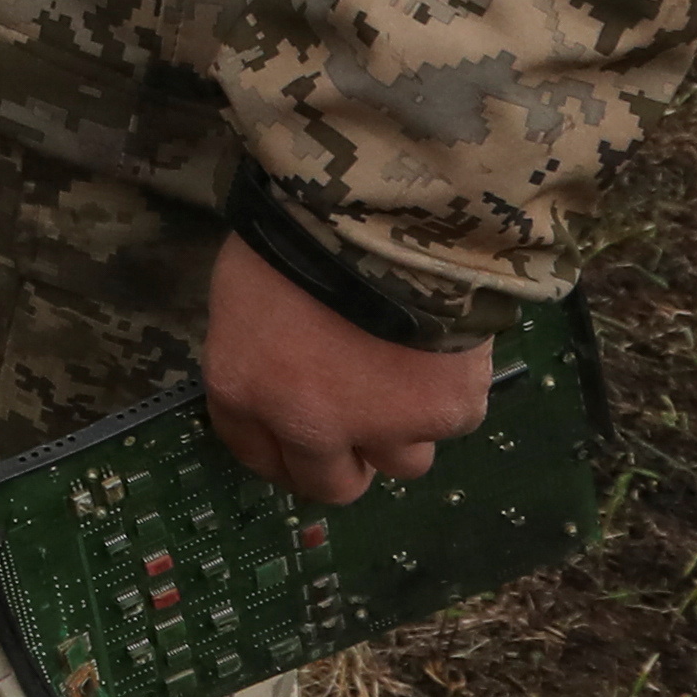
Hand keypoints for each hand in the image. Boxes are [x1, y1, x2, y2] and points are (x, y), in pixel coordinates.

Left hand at [200, 236, 492, 510]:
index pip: (255, 452)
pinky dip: (452, 391)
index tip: (299, 444)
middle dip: (345, 463)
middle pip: (329, 484)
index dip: (281, 450)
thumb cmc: (298, 224)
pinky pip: (453, 419)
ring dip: (404, 430)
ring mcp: (382, 427)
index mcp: (243, 390)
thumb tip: (288, 365)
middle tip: (363, 427)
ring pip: (401, 461)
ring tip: (412, 373)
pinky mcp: (446, 414)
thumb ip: (265, 345)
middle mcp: (307, 426)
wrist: (383, 213)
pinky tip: (446, 345)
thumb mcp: (251, 285)